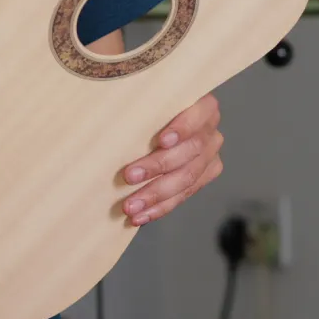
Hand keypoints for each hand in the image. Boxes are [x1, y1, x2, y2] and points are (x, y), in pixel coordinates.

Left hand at [118, 93, 224, 226]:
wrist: (159, 130)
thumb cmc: (146, 113)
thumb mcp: (144, 102)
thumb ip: (138, 103)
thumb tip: (107, 109)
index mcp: (203, 106)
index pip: (199, 114)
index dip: (182, 127)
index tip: (161, 140)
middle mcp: (211, 131)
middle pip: (191, 150)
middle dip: (158, 166)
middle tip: (129, 176)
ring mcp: (210, 156)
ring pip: (188, 178)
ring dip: (156, 194)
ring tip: (130, 205)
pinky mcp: (205, 177)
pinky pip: (184, 196)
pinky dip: (160, 207)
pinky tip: (141, 215)